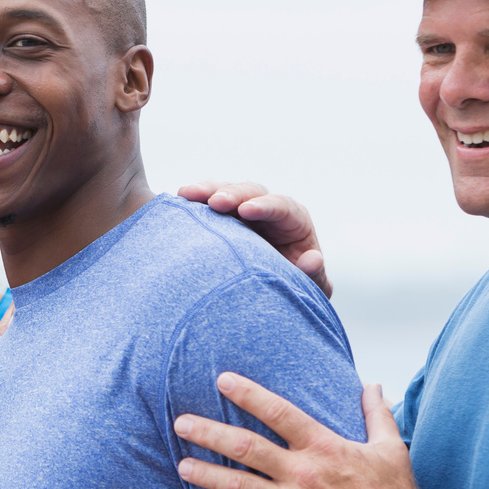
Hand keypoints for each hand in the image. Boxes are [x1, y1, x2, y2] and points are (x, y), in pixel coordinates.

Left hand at [174, 375, 432, 488]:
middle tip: (181, 424)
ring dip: (207, 474)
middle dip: (209, 433)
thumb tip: (372, 385)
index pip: (278, 413)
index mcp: (324, 448)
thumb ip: (377, 415)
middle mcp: (303, 475)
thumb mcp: (391, 450)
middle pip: (245, 447)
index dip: (248, 394)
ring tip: (183, 466)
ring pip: (239, 487)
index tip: (222, 380)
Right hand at [176, 181, 329, 297]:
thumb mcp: (309, 285)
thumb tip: (312, 259)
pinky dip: (191, 204)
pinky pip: (204, 206)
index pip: (281, 207)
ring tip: (185, 195)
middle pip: (249, 192)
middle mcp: (265, 209)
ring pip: (222, 192)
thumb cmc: (294, 286)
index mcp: (292, 220)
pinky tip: (175, 202)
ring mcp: (238, 213)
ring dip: (205, 193)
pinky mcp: (218, 220)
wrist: (269, 295)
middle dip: (231, 194)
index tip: (247, 211)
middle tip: (214, 202)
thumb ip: (313, 275)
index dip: (264, 206)